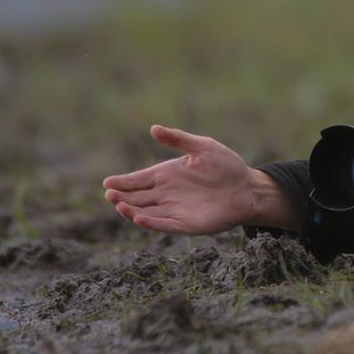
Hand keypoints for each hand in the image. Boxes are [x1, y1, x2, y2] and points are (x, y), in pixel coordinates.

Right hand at [103, 125, 294, 234]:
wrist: (247, 188)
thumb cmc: (226, 165)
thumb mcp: (201, 147)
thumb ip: (178, 139)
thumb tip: (153, 128)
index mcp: (166, 174)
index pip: (138, 180)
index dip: (122, 182)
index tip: (107, 183)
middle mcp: (166, 193)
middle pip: (136, 197)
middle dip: (121, 196)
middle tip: (110, 194)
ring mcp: (174, 210)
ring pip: (145, 212)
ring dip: (131, 210)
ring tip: (119, 205)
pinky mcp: (184, 224)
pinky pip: (163, 224)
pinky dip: (150, 222)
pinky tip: (138, 218)